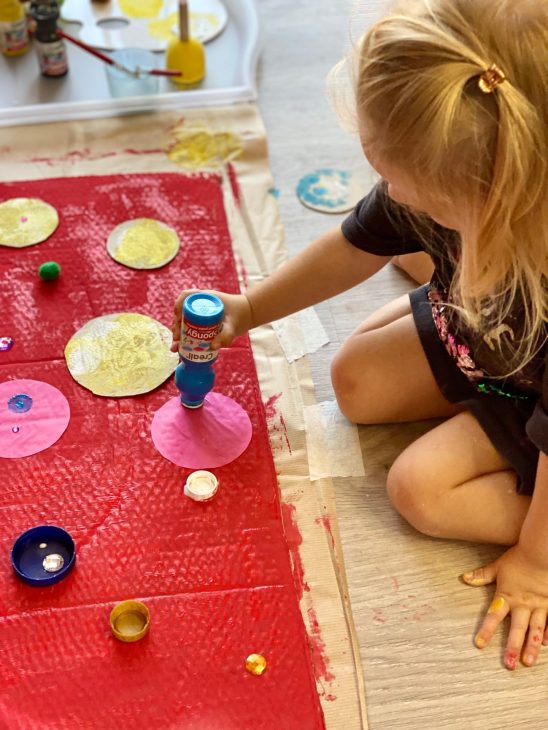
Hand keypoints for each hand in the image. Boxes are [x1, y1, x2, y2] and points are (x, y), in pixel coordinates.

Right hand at [171, 289, 252, 352]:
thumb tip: (213, 347)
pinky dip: (183, 338)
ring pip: (182, 322)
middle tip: (177, 339)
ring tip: (176, 348)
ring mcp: (199, 313)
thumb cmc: (240, 315)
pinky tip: (180, 349)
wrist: (247, 314)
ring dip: (178, 334)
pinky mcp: (200, 323)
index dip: (178, 305)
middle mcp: (199, 304)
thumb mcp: (234, 326)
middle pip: (181, 312)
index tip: (178, 318)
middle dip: (176, 326)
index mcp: (205, 297)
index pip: (186, 296)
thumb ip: (226, 335)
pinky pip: (188, 328)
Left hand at [462, 544, 547, 669]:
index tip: (479, 645)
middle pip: (516, 629)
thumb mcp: (498, 567)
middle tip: (509, 666)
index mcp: (507, 596)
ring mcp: (540, 606)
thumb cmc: (519, 558)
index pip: (494, 616)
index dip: (486, 631)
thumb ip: (482, 575)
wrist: (542, 552)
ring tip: (528, 662)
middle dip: (512, 648)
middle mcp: (524, 604)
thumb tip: (464, 578)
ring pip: (535, 630)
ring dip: (531, 647)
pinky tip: (546, 644)